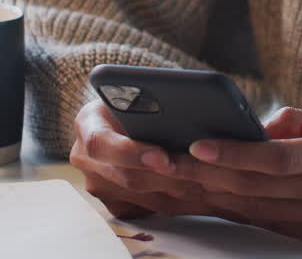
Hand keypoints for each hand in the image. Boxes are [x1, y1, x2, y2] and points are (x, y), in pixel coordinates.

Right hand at [69, 99, 224, 219]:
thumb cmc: (138, 97)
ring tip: (215, 187)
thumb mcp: (140, 90)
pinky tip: (209, 196)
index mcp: (87, 123)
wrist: (125, 114)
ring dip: (182, 194)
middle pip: (127, 178)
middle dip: (169, 178)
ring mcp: (99, 184)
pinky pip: (151, 211)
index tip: (163, 157)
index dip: (132, 153)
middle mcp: (86, 158)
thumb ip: (153, 102)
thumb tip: (186, 116)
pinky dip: (182, 203)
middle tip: (204, 177)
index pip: (101, 143)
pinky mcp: (116, 203)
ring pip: (144, 198)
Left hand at [170, 107, 301, 256]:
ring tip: (174, 178)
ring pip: (254, 210)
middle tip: (165, 160)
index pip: (277, 159)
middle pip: (256, 189)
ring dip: (212, 196)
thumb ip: (299, 124)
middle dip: (207, 176)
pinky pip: (266, 225)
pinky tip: (206, 200)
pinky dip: (234, 212)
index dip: (234, 153)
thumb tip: (253, 127)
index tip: (197, 143)